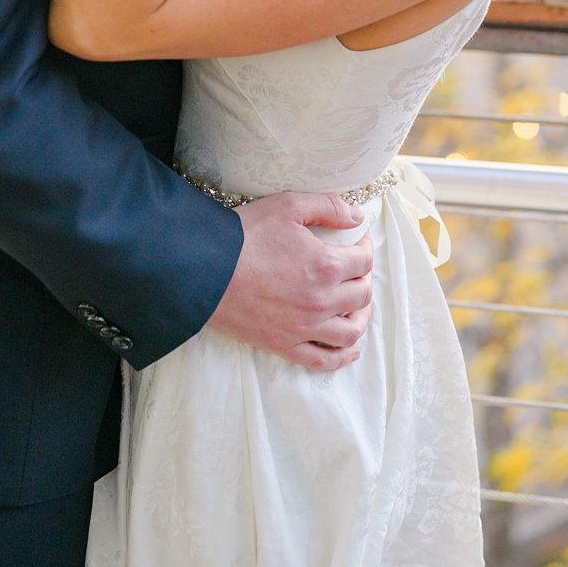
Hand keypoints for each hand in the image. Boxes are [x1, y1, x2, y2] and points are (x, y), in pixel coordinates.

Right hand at [207, 190, 375, 371]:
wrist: (202, 268)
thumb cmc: (242, 235)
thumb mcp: (286, 207)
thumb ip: (328, 207)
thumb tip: (357, 216)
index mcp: (325, 266)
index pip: (363, 261)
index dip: (365, 249)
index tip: (358, 243)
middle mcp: (322, 301)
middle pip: (361, 295)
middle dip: (364, 279)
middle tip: (356, 270)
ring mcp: (304, 327)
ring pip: (351, 331)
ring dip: (362, 318)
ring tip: (359, 307)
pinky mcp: (285, 344)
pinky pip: (323, 359)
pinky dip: (342, 357)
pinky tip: (349, 350)